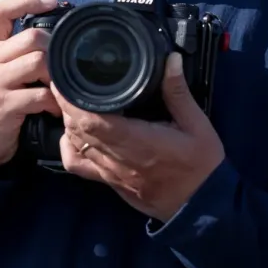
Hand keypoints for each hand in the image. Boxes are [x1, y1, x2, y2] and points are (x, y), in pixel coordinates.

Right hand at [0, 0, 61, 168]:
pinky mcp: (2, 106)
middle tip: (63, 64)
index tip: (52, 1)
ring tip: (61, 87)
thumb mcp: (0, 68)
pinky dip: (54, 102)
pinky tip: (56, 109)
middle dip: (54, 48)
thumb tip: (57, 31)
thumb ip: (18, 49)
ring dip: (56, 75)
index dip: (27, 0)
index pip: (0, 10)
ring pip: (37, 62)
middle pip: (30, 37)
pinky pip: (38, 95)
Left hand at [52, 52, 224, 222]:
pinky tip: (75, 132)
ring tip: (71, 100)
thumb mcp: (197, 125)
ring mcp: (111, 174)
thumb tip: (171, 60)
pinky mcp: (111, 183)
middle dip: (66, 105)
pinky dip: (70, 146)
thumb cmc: (201, 165)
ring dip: (68, 122)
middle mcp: (118, 159)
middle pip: (78, 130)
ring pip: (76, 145)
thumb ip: (179, 92)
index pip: (92, 121)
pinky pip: (79, 165)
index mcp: (138, 142)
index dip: (72, 101)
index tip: (64, 79)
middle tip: (66, 81)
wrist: (202, 208)